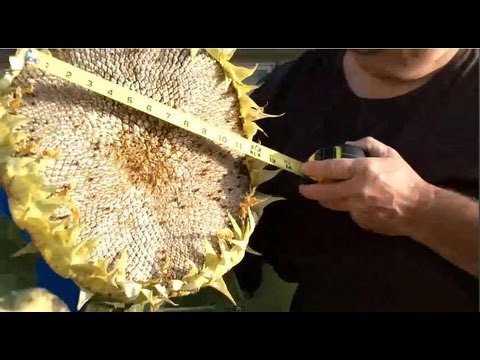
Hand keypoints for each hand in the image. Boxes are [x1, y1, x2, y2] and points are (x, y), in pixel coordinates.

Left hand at [299, 137, 433, 235]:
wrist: (418, 208)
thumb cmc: (404, 178)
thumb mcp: (389, 154)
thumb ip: (368, 145)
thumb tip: (347, 145)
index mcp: (364, 170)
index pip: (332, 168)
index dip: (314, 168)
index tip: (304, 168)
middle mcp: (358, 189)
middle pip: (325, 192)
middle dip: (309, 190)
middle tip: (303, 188)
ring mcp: (358, 207)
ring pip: (332, 204)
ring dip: (323, 199)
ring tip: (321, 193)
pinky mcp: (361, 220)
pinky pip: (347, 212)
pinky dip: (345, 206)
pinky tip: (351, 202)